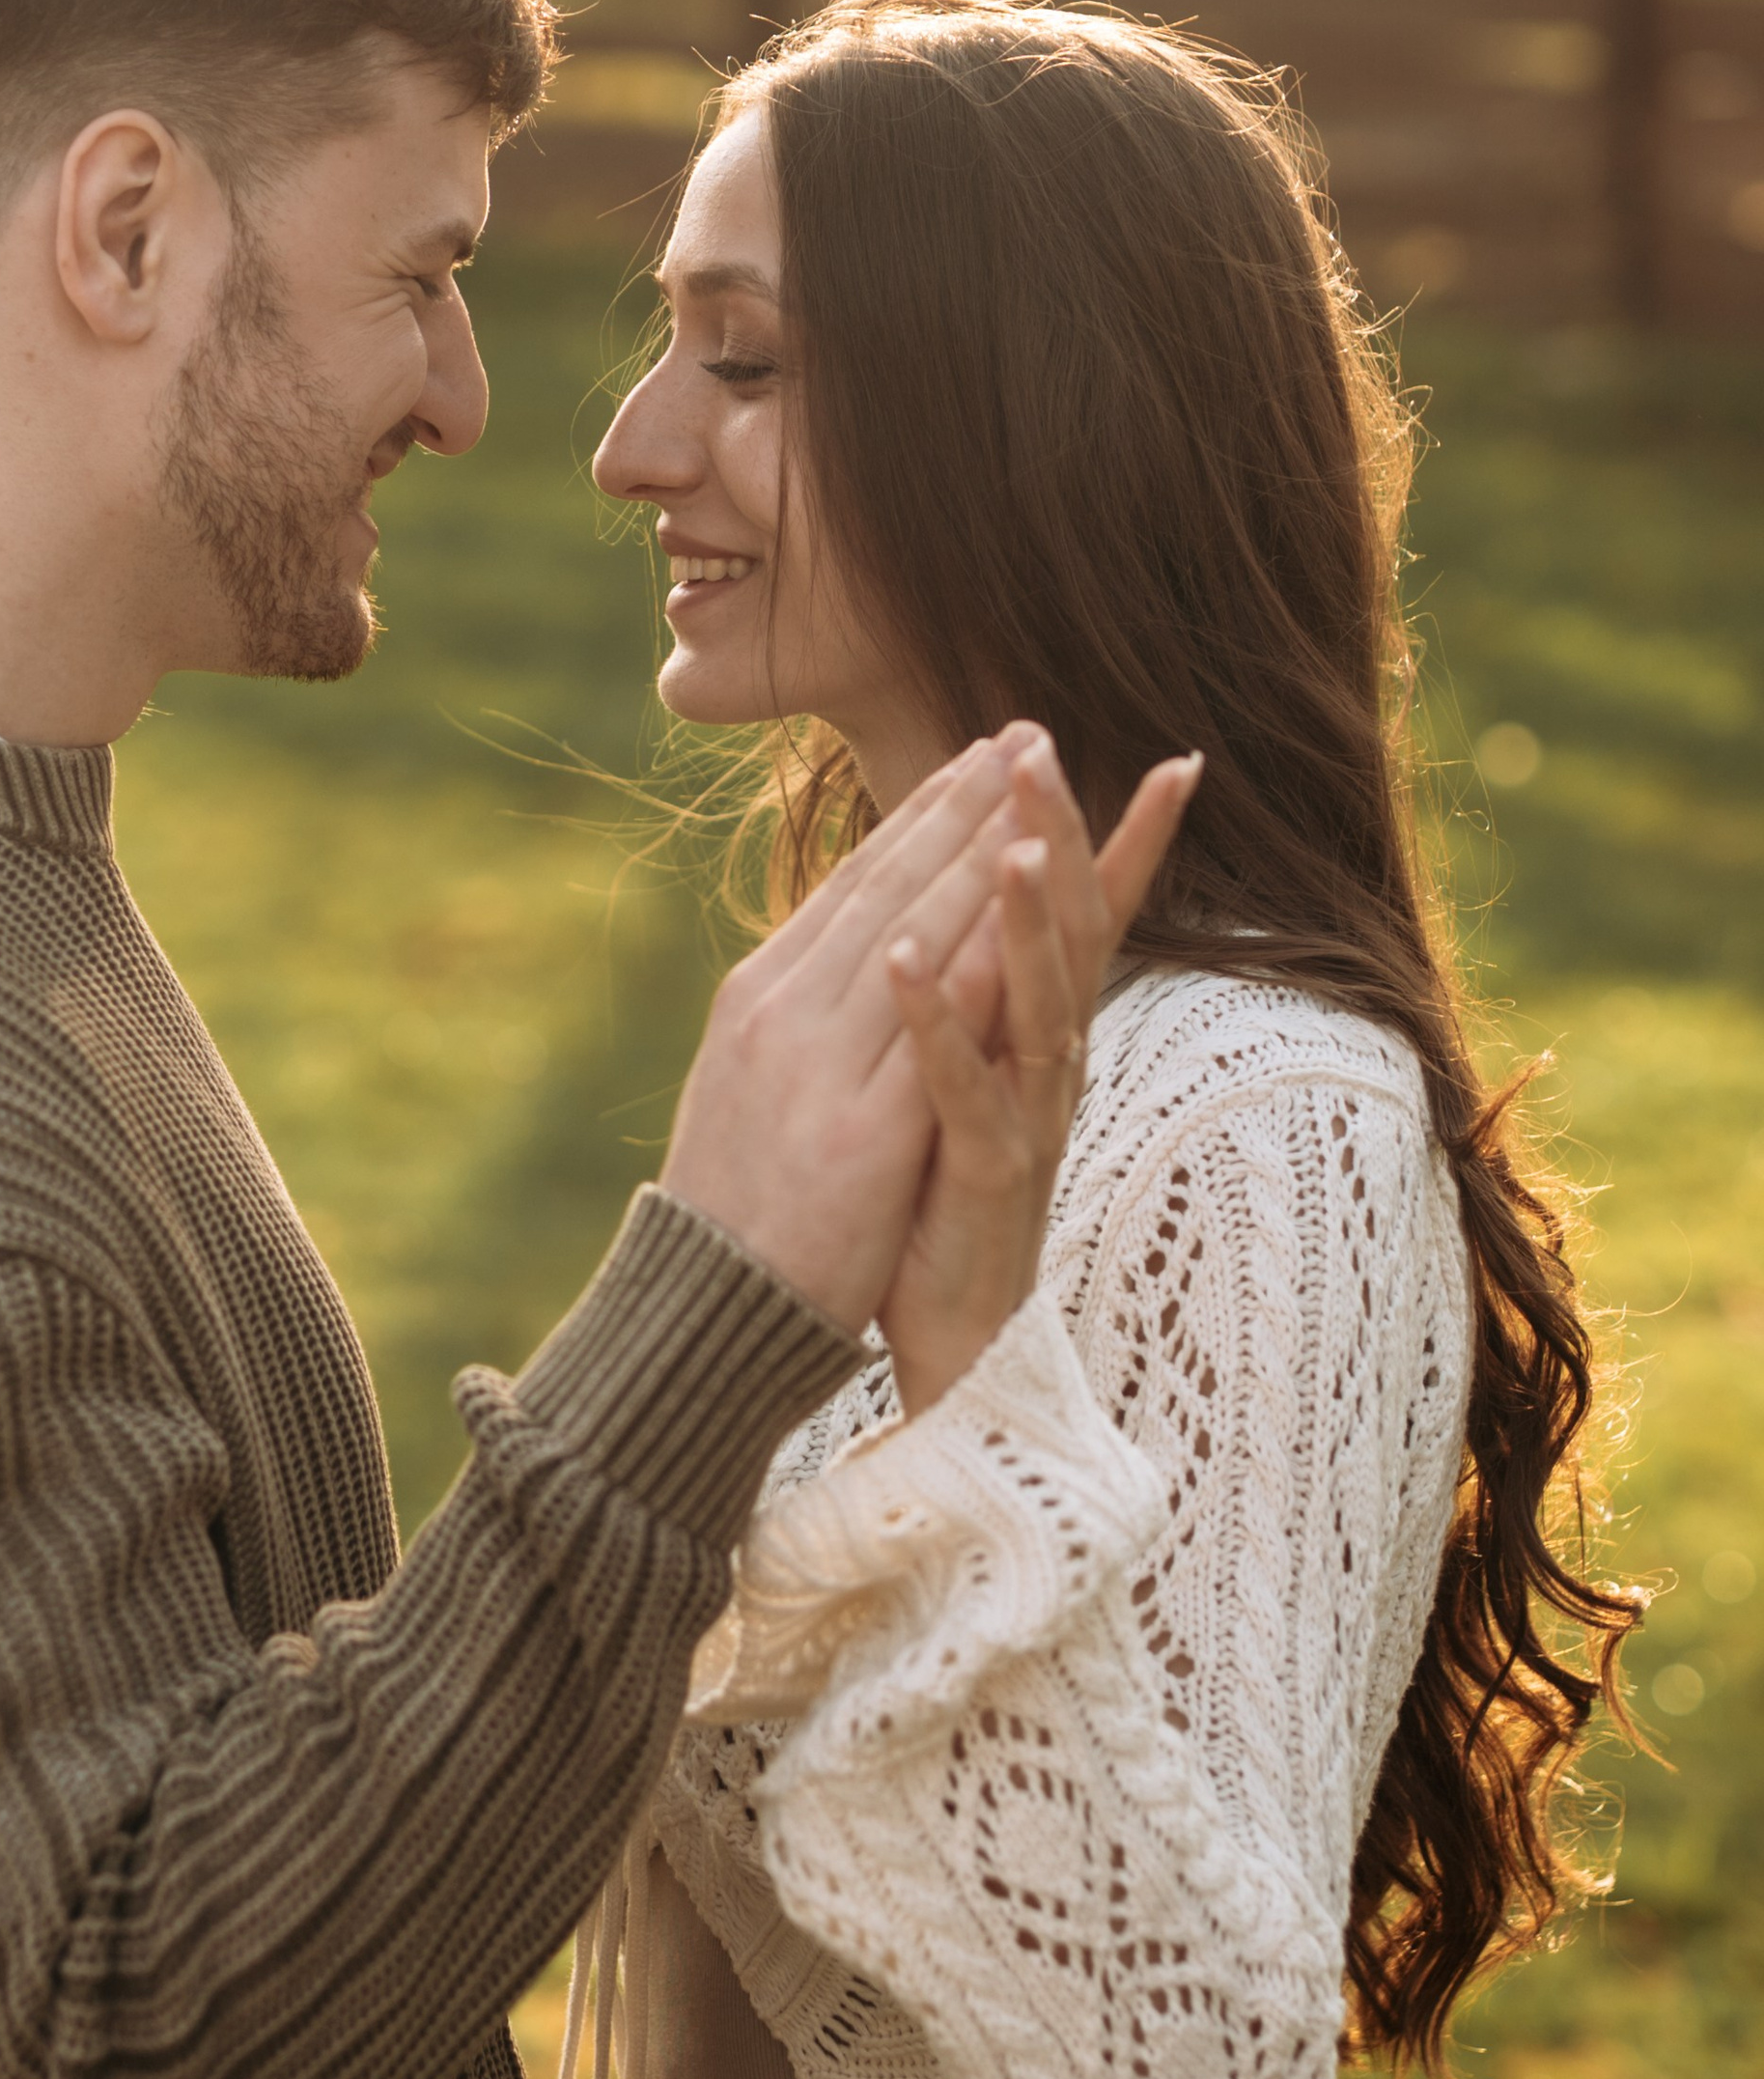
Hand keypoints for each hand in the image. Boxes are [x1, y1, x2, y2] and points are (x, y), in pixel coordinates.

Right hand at [659, 730, 1040, 1330]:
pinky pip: (927, 1041)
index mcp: (759, 997)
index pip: (855, 884)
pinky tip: (1018, 923)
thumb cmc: (733, 1212)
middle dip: (965, 805)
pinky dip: (970, 973)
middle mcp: (782, 1013)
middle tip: (1027, 735)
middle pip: (888, 888)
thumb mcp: (752, 1084)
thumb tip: (843, 961)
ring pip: (912, 941)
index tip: (978, 756)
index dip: (923, 814)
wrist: (695, 1317)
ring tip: (1038, 790)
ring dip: (981, 859)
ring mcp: (817, 1071)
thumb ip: (799, 1017)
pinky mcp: (859, 1139)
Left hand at [877, 737, 1202, 1412]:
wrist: (949, 1335)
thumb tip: (995, 899)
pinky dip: (934, 1017)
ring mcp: (1028, 1119)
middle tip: (1039, 742)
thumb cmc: (952, 1193)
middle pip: (1067, 934)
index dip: (1126, 837)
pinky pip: (959, 1086)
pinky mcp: (985, 1174)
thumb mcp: (978, 1073)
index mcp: (1046, 1033)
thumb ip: (995, 993)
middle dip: (1057, 835)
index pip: (1092, 914)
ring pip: (1037, 1003)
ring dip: (1020, 917)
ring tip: (1009, 838)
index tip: (1175, 756)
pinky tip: (902, 957)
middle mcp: (1053, 1066)